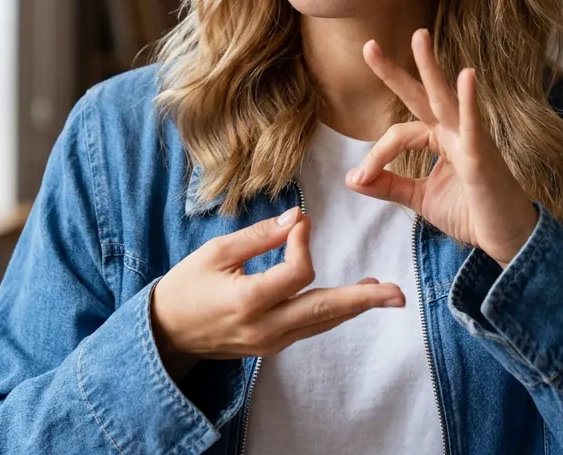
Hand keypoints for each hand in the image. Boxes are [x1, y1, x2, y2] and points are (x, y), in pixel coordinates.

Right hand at [150, 208, 405, 381]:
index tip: (300, 222)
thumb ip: (259, 236)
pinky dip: (332, 313)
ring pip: (322, 322)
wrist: (166, 333)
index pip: (297, 272)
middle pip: (324, 310)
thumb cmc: (186, 287)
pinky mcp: (272, 346)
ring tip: (387, 294)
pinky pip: (309, 328)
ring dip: (355, 306)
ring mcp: (270, 342)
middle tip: (396, 293)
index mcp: (248, 300)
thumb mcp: (215, 253)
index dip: (302, 242)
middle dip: (363, 300)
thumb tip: (297, 217)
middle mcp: (265, 327)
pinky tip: (351, 301)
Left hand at [346, 28, 539, 265]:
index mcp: (439, 138)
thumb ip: (388, 185)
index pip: (398, 134)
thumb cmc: (470, 212)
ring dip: (431, 68)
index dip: (376, 155)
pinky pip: (474, 124)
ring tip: (419, 36)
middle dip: (394, 71)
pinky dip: (469, 101)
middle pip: (420, 95)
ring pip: (445, 99)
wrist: (506, 238)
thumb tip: (351, 178)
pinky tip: (467, 76)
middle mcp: (454, 131)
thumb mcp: (419, 199)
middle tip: (368, 46)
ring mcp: (470, 139)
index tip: (360, 177)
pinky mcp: (483, 155)